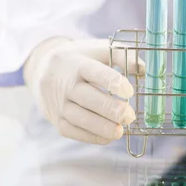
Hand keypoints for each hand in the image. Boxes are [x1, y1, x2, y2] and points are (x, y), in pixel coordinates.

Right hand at [24, 38, 144, 144]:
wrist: (42, 67)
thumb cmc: (81, 58)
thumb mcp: (98, 49)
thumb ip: (122, 56)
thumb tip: (143, 70)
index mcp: (78, 63)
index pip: (96, 72)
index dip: (113, 82)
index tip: (130, 92)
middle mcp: (65, 83)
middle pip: (87, 98)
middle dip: (110, 109)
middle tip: (130, 116)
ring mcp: (58, 102)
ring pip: (79, 117)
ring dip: (101, 127)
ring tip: (121, 131)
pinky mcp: (55, 118)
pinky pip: (72, 131)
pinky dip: (91, 136)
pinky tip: (108, 136)